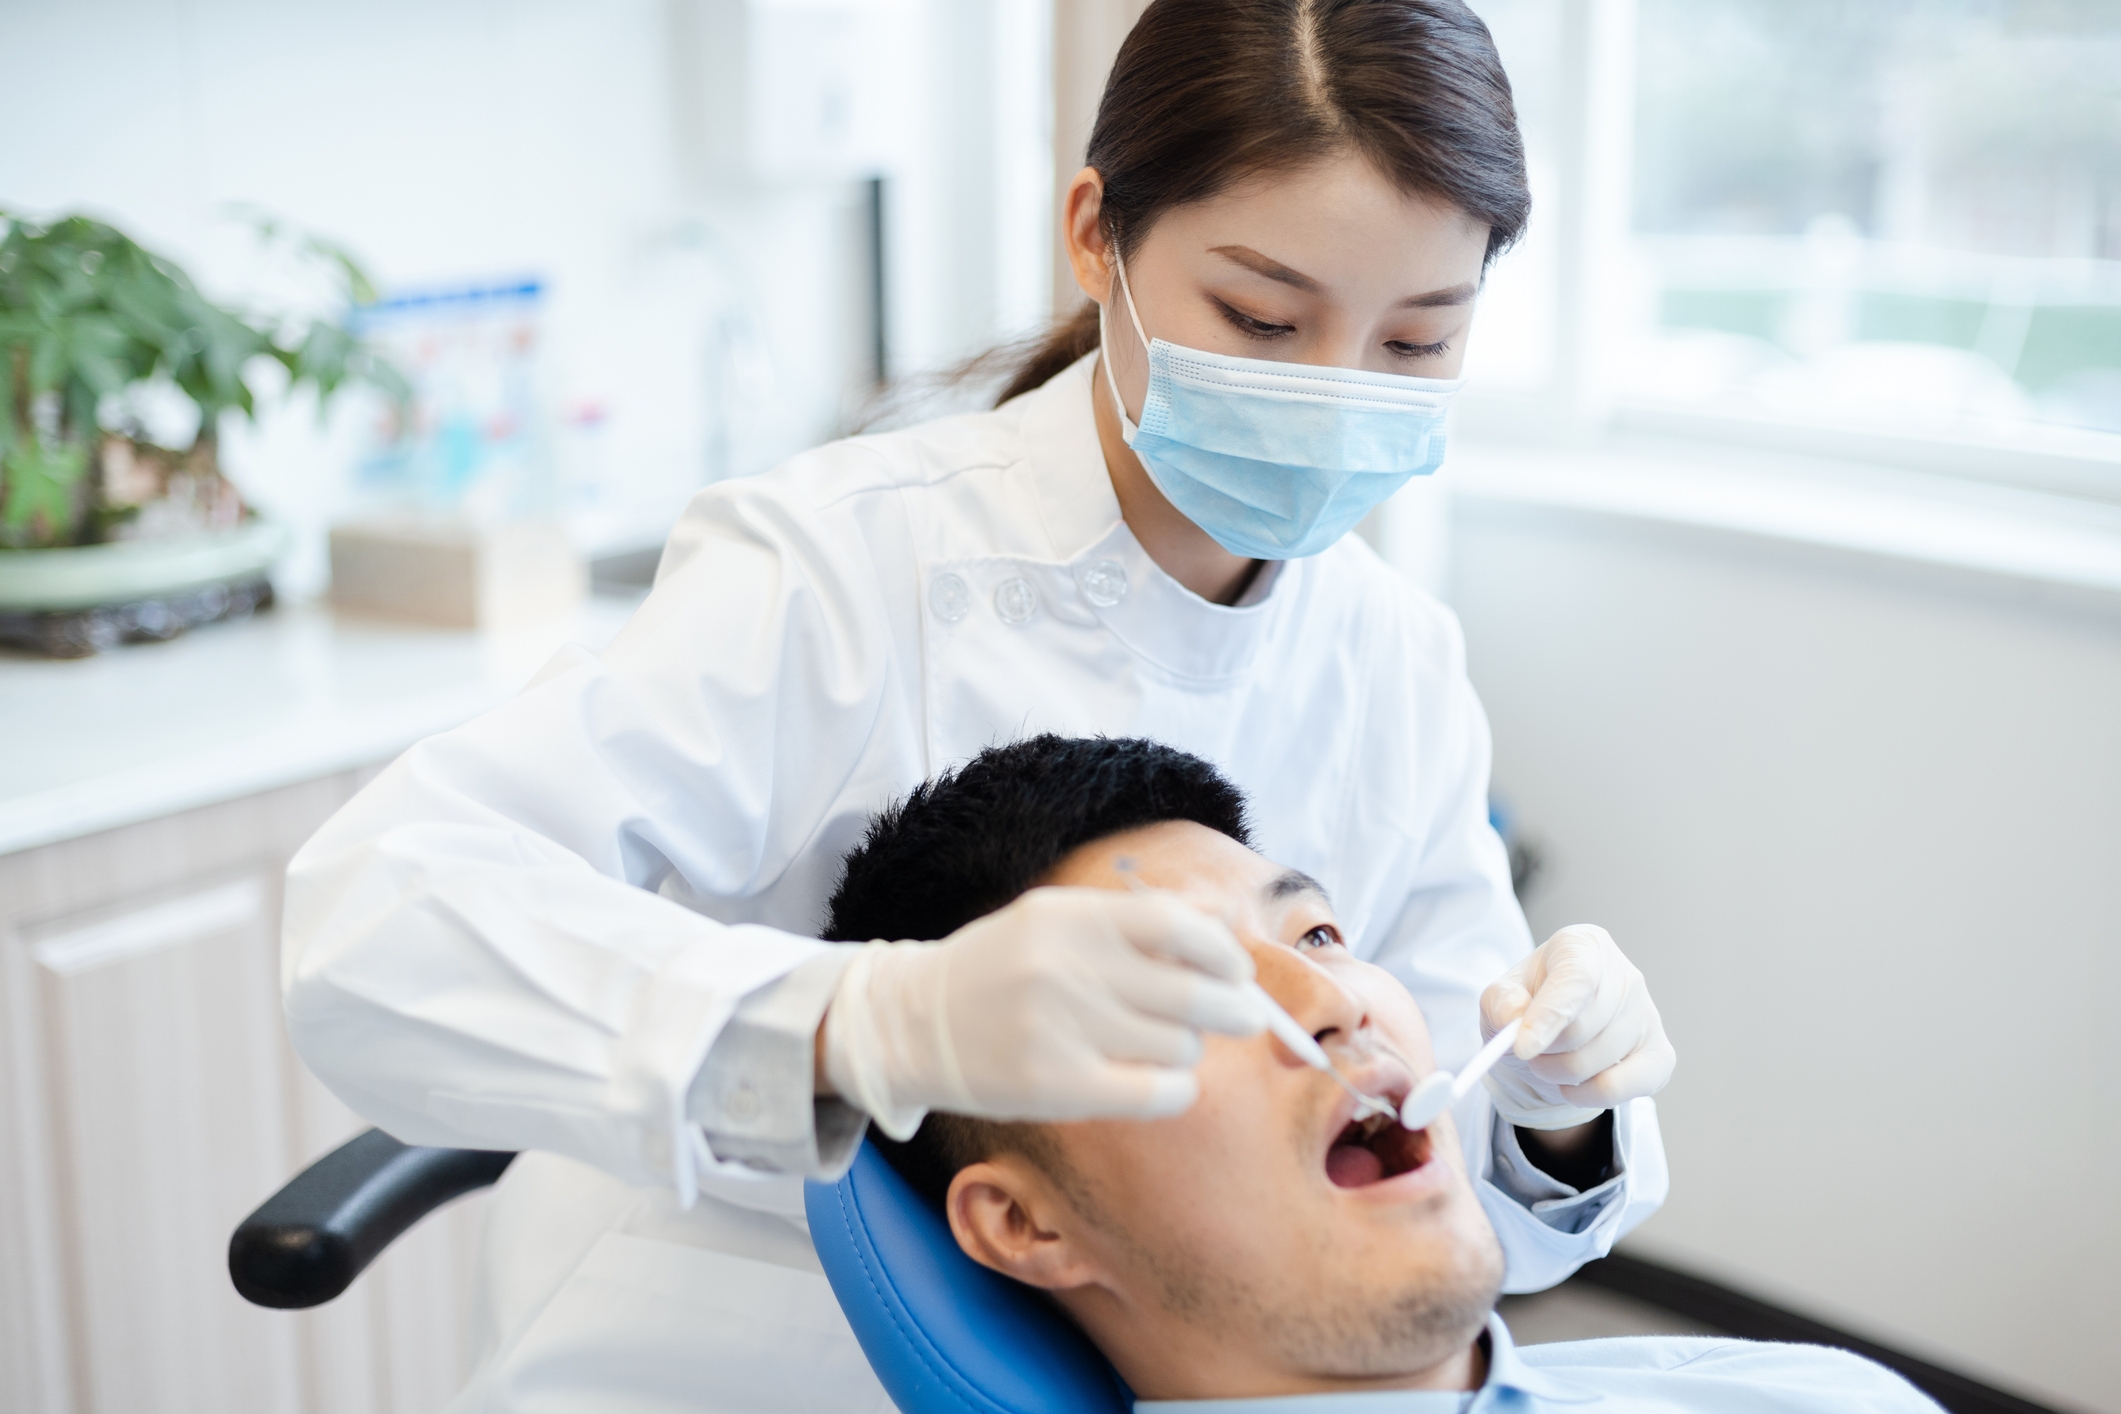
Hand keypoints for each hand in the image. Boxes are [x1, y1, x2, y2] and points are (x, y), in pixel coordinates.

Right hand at [821, 886, 1263, 1137]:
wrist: (911, 1023)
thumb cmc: (1000, 970)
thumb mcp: (1054, 921)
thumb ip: (1132, 922)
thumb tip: (1222, 931)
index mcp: (1069, 917)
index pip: (1177, 927)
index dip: (1222, 951)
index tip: (1237, 971)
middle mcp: (1065, 969)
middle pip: (1191, 993)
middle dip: (1235, 1008)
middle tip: (1245, 1016)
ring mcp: (1059, 1029)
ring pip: (1177, 1045)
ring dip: (1187, 1049)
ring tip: (1160, 1044)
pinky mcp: (1055, 1087)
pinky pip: (1156, 1092)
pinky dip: (1175, 1090)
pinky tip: (1161, 1083)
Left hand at [1479, 924, 1675, 1129]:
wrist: (1553, 1035)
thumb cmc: (1529, 1005)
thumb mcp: (1500, 998)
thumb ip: (1501, 1003)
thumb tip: (1516, 1018)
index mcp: (1584, 946)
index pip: (1577, 978)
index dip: (1550, 1016)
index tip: (1522, 1048)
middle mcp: (1626, 975)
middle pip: (1584, 1026)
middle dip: (1545, 1050)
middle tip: (1528, 1049)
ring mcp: (1648, 1014)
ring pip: (1599, 1061)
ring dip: (1559, 1074)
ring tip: (1548, 1061)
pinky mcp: (1661, 1054)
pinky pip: (1623, 1087)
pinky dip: (1588, 1094)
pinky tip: (1572, 1085)